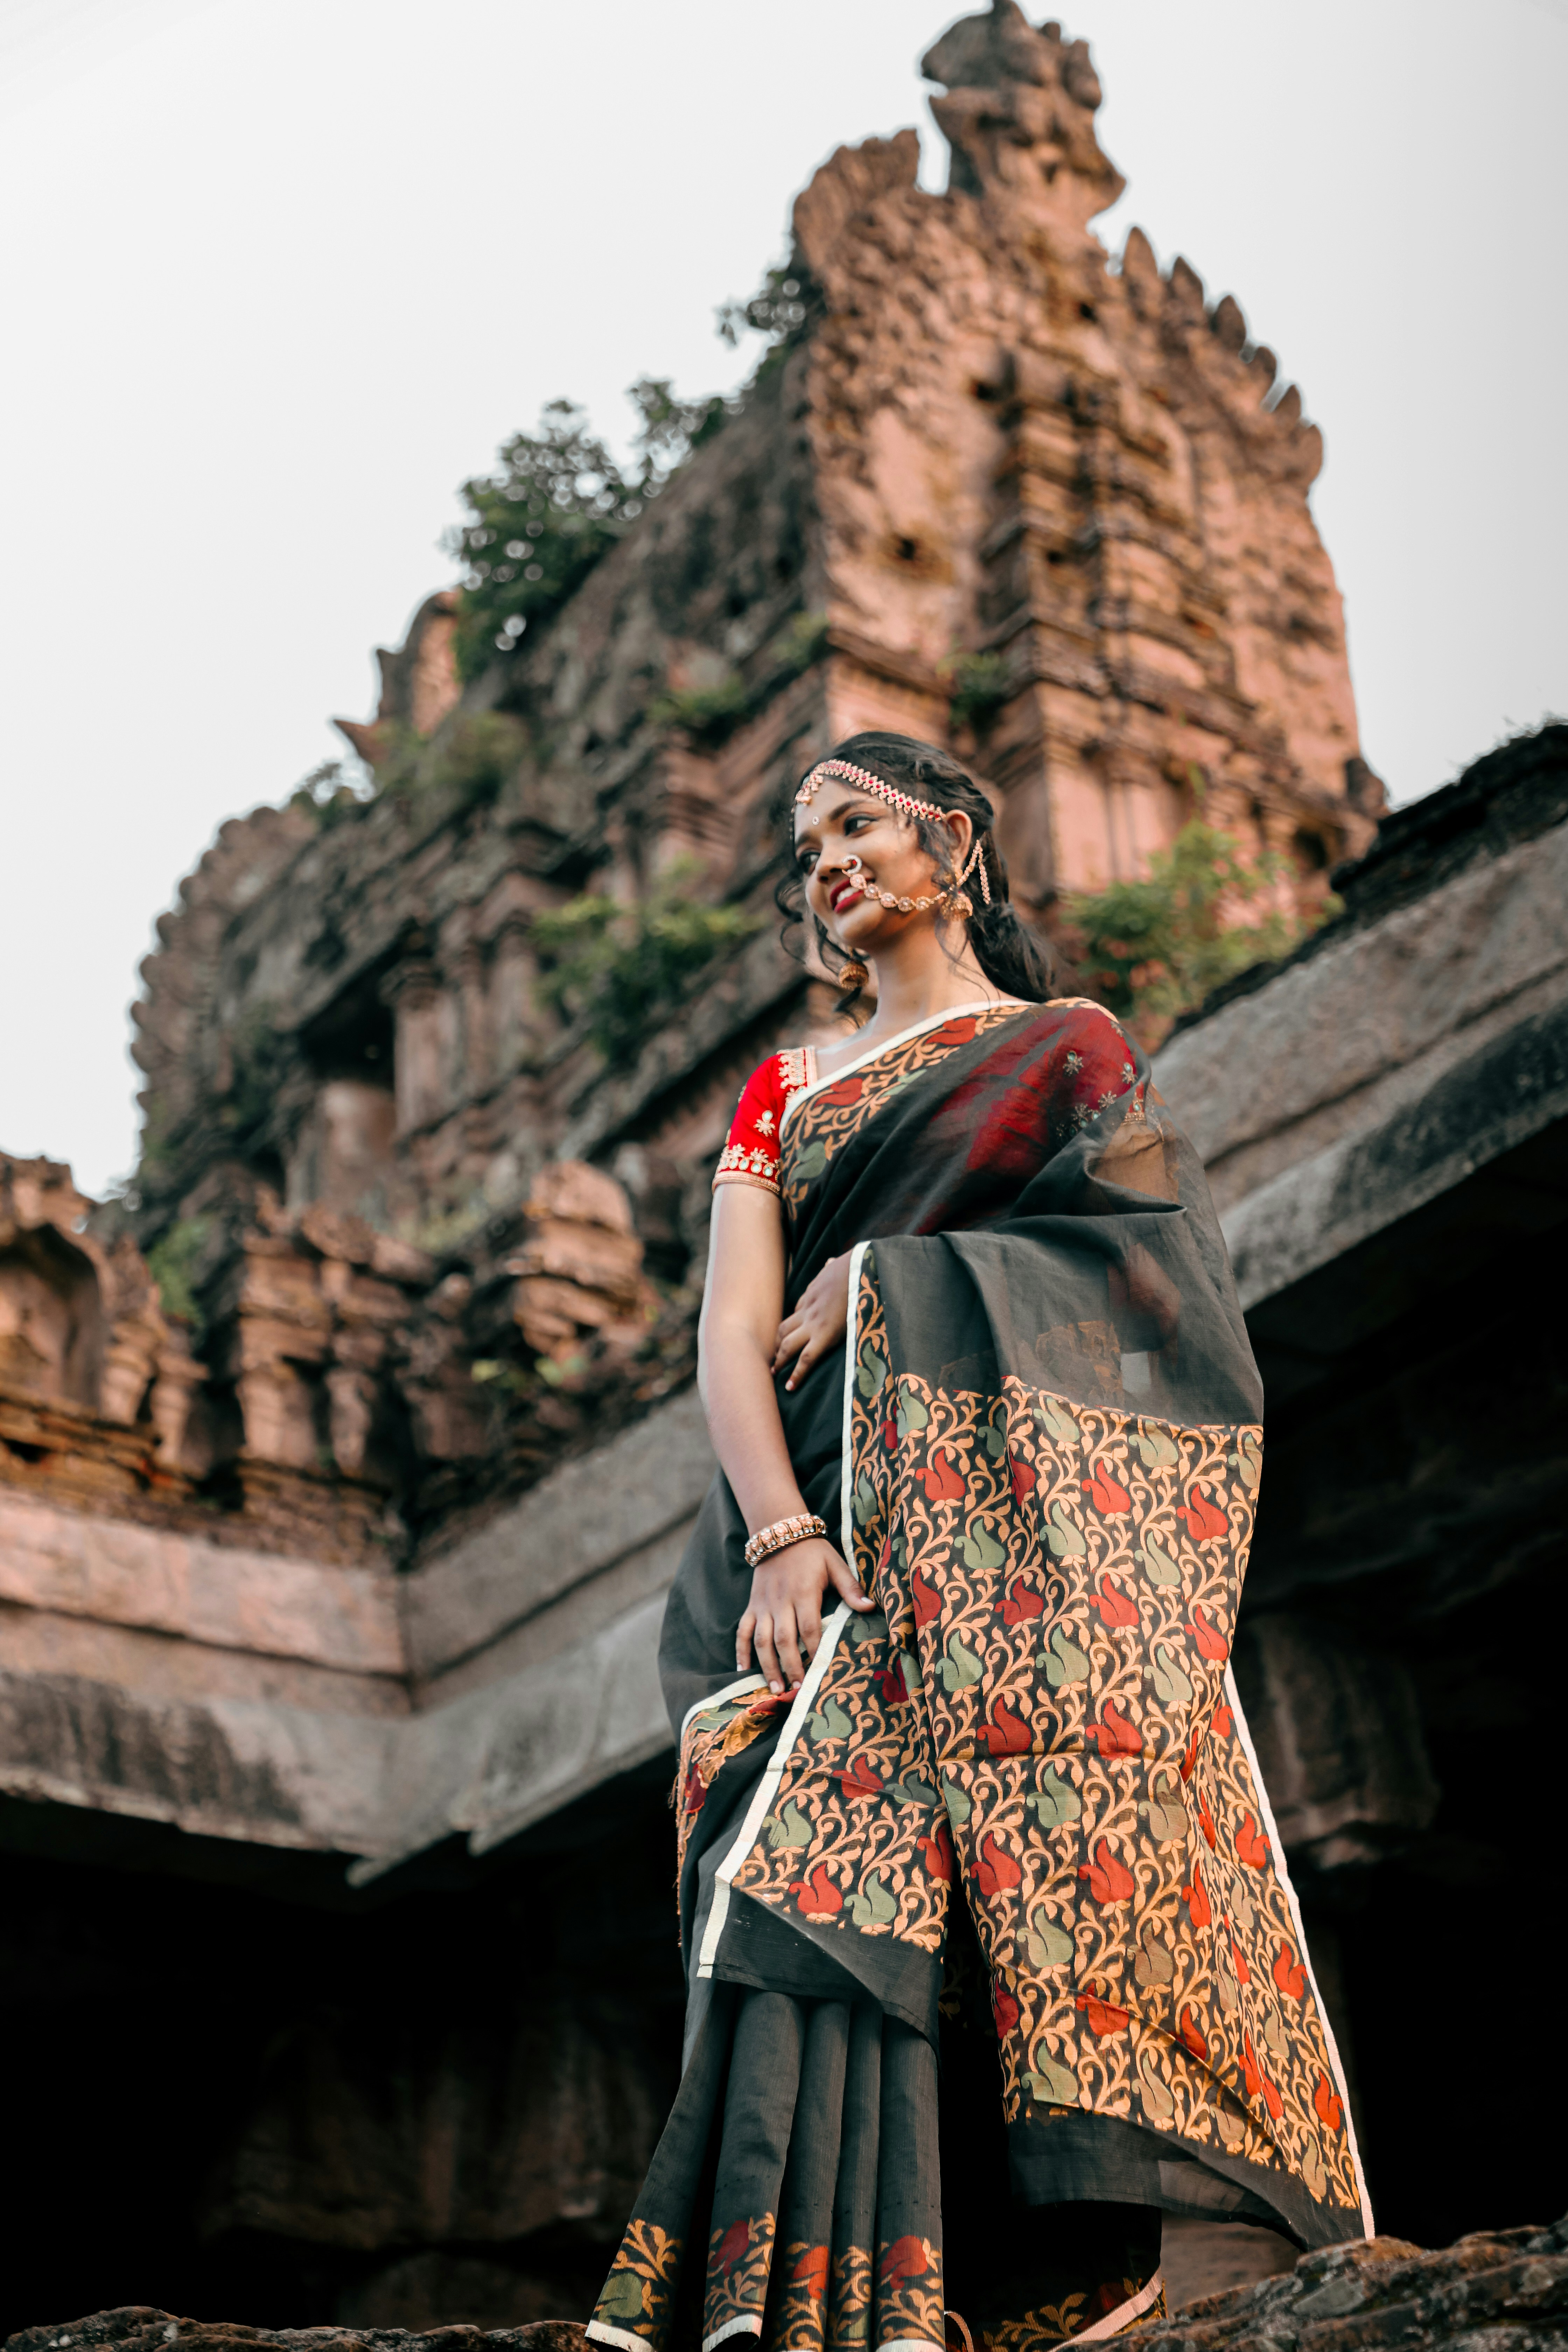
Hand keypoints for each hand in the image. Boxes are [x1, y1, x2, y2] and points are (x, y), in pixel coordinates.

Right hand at [738, 1534, 872, 1691]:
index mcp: (803, 1592)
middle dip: (790, 1666)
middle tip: (797, 1690)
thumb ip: (851, 1588)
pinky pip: (742, 1630)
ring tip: (775, 1688)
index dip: (814, 1650)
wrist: (779, 1532)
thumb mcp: (835, 1564)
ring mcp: (763, 1605)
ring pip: (761, 1639)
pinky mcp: (751, 1606)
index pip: (809, 1628)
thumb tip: (870, 1607)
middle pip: (784, 1639)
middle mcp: (780, 1601)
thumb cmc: (812, 1551)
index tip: (821, 1670)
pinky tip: (743, 1670)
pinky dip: (740, 1650)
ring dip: (767, 1665)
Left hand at [772, 1250, 853, 1390]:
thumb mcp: (836, 1265)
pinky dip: (797, 1374)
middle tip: (770, 1358)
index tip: (791, 1335)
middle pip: (783, 1330)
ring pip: (787, 1345)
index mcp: (811, 1294)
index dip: (793, 1325)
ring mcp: (813, 1324)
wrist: (858, 1268)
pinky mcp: (824, 1335)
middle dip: (775, 1345)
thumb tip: (831, 1261)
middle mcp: (807, 1310)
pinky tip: (790, 1387)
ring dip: (779, 1360)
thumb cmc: (853, 1266)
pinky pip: (806, 1359)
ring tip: (773, 1373)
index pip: (796, 1312)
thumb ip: (831, 1267)